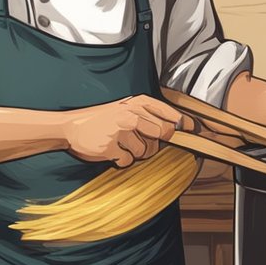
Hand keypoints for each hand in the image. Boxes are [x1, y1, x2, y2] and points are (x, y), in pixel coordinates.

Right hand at [62, 95, 187, 166]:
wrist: (70, 127)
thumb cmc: (101, 119)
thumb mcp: (125, 108)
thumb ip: (149, 115)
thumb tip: (179, 127)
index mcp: (136, 103)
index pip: (170, 114)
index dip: (185, 124)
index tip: (195, 130)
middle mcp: (131, 114)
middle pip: (164, 134)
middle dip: (156, 143)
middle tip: (140, 141)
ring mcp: (120, 131)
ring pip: (146, 152)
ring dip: (136, 153)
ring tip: (120, 144)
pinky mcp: (110, 147)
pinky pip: (128, 161)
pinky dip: (122, 160)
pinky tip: (111, 151)